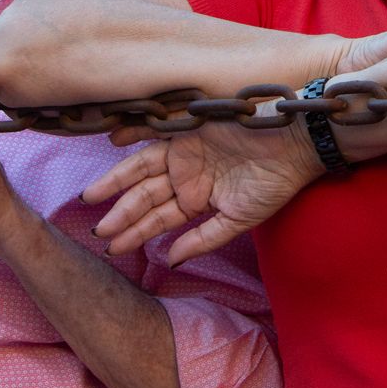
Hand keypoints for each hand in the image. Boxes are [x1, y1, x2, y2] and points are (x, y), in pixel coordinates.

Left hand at [84, 117, 323, 263]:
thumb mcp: (238, 219)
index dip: (134, 233)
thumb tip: (171, 261)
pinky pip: (156, 130)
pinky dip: (135, 133)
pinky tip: (114, 142)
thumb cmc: (274, 183)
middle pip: (143, 195)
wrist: (296, 142)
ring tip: (90, 198)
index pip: (157, 218)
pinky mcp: (189, 126)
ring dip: (116, 182)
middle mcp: (186, 174)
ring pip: (141, 168)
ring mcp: (185, 149)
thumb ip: (204, 239)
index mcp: (196, 198)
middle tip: (96, 230)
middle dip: (120, 214)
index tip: (111, 248)